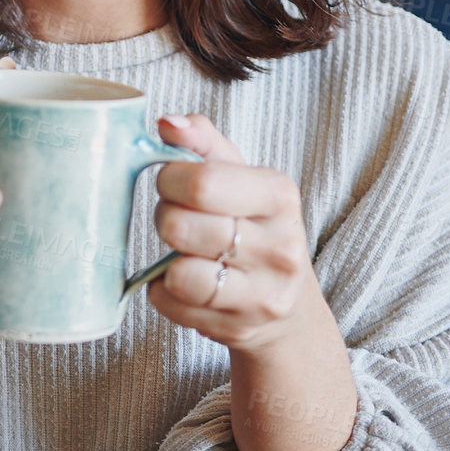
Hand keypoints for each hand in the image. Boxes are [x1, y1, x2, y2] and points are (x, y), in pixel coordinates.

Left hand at [146, 113, 316, 355]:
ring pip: (178, 273)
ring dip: (165, 259)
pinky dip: (163, 291)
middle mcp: (280, 246)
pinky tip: (183, 283)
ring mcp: (263, 294)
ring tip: (182, 252)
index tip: (171, 181)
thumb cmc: (253, 226)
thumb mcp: (240, 176)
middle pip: (182, 226)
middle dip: (165, 217)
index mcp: (279, 195)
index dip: (170, 178)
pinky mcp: (238, 329)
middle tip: (176, 218)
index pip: (204, 181)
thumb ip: (203, 142)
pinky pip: (170, 304)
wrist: (286, 304)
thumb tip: (167, 122)